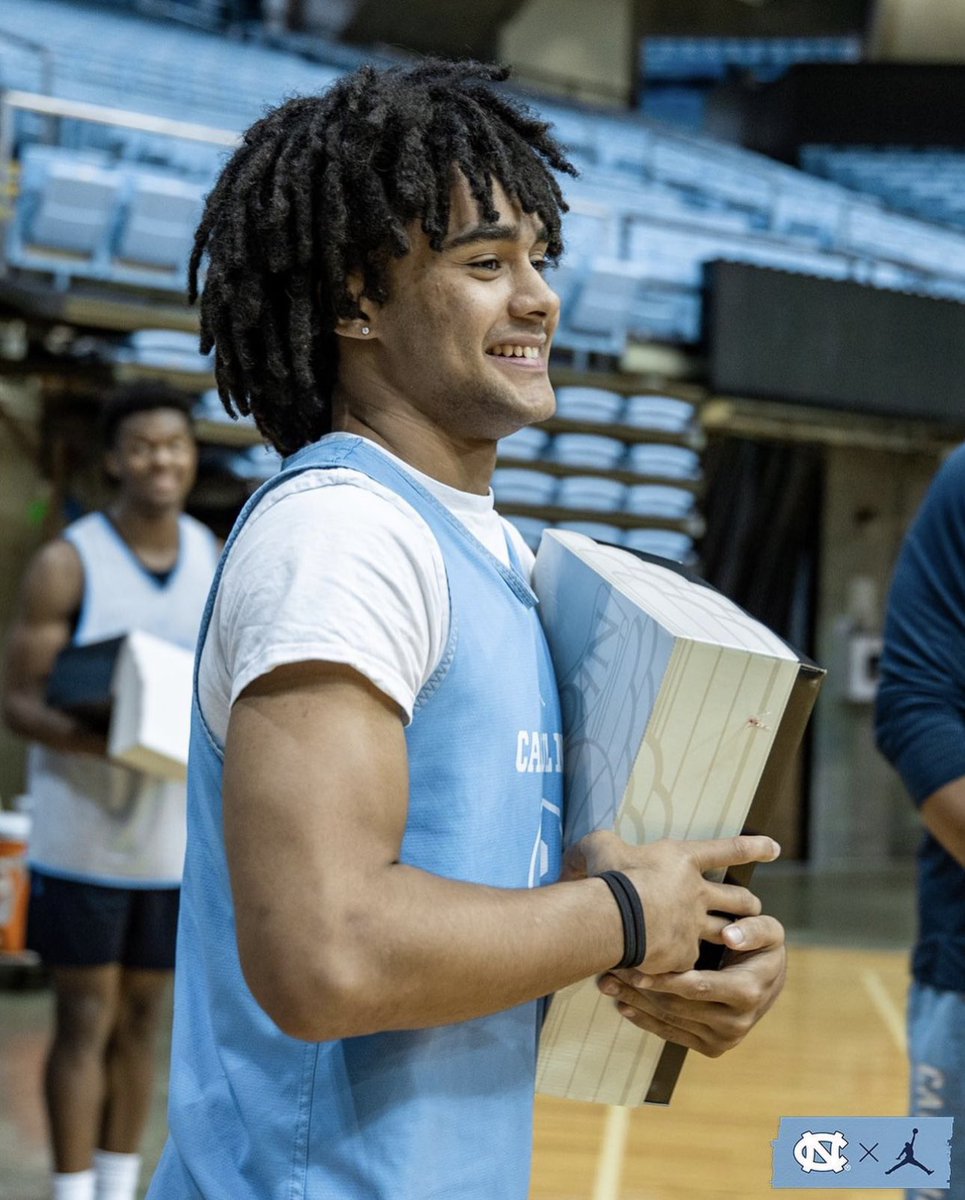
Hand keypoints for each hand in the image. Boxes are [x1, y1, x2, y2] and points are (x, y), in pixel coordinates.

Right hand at [564, 829, 779, 975]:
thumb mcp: (599, 848)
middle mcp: (696, 892)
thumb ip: (600, 848)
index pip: (726, 850)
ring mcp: (694, 926)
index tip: (774, 848)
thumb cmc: (608, 876)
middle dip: (748, 904)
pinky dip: (689, 965)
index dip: (752, 848)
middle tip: (751, 908)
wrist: (613, 918)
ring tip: (735, 943)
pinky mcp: (685, 955)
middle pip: (739, 899)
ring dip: (735, 936)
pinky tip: (681, 972)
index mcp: (682, 859)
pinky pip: (694, 961)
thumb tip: (581, 857)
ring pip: (728, 932)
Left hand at [596, 913, 786, 1056]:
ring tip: (608, 983)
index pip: (698, 987)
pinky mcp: (711, 1047)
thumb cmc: (762, 948)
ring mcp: (724, 1038)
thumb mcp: (769, 932)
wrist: (769, 981)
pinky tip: (623, 1005)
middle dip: (641, 987)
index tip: (635, 968)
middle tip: (611, 969)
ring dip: (636, 1002)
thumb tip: (730, 936)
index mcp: (747, 992)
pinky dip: (645, 1020)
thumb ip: (754, 930)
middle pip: (677, 1005)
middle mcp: (736, 1022)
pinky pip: (672, 1034)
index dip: (665, 979)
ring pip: (670, 1020)